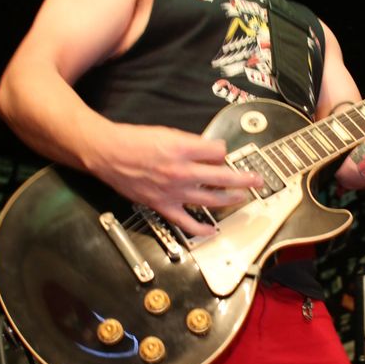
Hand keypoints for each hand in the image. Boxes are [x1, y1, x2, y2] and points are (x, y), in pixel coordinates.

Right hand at [88, 123, 262, 235]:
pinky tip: (213, 231)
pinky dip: (201, 229)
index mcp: (183, 148)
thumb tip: (210, 153)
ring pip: (211, 199)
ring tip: (243, 197)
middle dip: (244, 178)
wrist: (107, 153)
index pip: (218, 152)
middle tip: (257, 179)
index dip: (222, 151)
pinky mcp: (163, 205)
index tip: (223, 152)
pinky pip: (186, 222)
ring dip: (231, 199)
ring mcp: (173, 191)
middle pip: (222, 177)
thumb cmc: (133, 140)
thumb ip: (191, 144)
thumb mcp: (167, 133)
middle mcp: (181, 171)